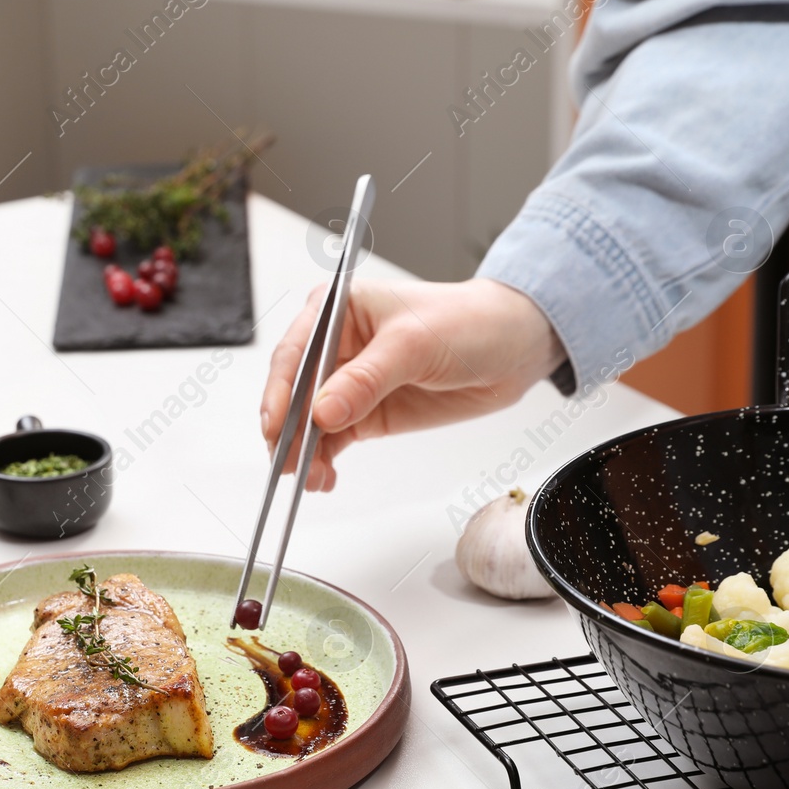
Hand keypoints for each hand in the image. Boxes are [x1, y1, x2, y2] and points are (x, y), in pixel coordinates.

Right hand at [260, 277, 564, 491]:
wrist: (512, 348)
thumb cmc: (468, 322)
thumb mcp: (415, 344)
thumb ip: (367, 380)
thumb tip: (324, 411)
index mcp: (338, 310)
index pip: (295, 353)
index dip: (280, 390)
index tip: (276, 423)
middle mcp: (335, 346)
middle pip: (292, 392)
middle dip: (288, 430)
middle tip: (290, 462)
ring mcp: (347, 382)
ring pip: (307, 422)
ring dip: (303, 452)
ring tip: (311, 478)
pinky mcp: (363, 412)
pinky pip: (330, 440)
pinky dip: (322, 460)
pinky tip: (324, 476)